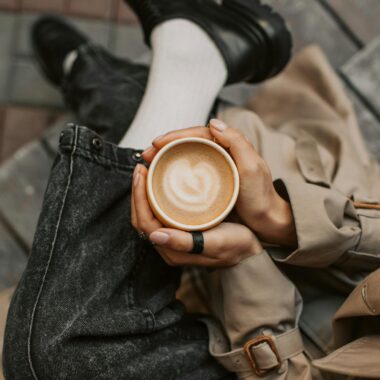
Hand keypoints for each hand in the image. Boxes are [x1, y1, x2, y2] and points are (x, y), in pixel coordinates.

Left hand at [131, 163, 262, 266]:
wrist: (252, 250)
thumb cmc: (237, 246)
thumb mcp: (215, 244)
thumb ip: (185, 243)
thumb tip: (155, 236)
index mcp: (173, 251)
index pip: (144, 222)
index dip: (138, 197)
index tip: (141, 173)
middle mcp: (169, 245)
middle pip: (142, 217)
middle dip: (137, 192)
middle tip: (141, 167)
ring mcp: (173, 237)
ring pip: (149, 213)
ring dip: (144, 192)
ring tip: (147, 170)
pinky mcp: (181, 229)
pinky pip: (160, 211)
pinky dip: (155, 196)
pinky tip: (160, 181)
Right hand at [142, 121, 295, 246]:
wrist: (268, 220)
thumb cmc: (261, 197)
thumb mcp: (252, 168)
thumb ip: (237, 142)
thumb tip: (213, 122)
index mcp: (230, 144)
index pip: (198, 133)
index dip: (175, 135)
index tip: (156, 143)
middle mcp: (222, 152)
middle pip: (188, 143)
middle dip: (164, 145)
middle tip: (146, 155)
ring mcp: (215, 167)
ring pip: (186, 156)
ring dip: (166, 157)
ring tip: (149, 164)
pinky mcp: (211, 181)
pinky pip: (189, 170)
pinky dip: (173, 171)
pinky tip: (162, 177)